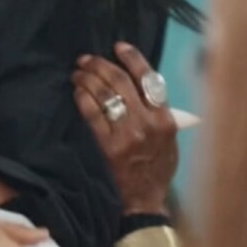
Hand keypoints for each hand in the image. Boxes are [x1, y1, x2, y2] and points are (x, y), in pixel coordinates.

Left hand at [75, 42, 177, 215]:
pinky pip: (92, 114)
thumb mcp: (170, 139)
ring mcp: (127, 134)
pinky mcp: (108, 146)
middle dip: (100, 65)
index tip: (117, 47)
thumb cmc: (158, 168)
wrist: (145, 200)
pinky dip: (83, 98)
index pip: (149, 78)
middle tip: (86, 60)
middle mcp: (148, 123)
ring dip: (87, 78)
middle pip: (121, 81)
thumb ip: (160, 112)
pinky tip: (77, 92)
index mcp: (165, 118)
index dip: (131, 58)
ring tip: (78, 72)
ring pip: (105, 94)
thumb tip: (142, 83)